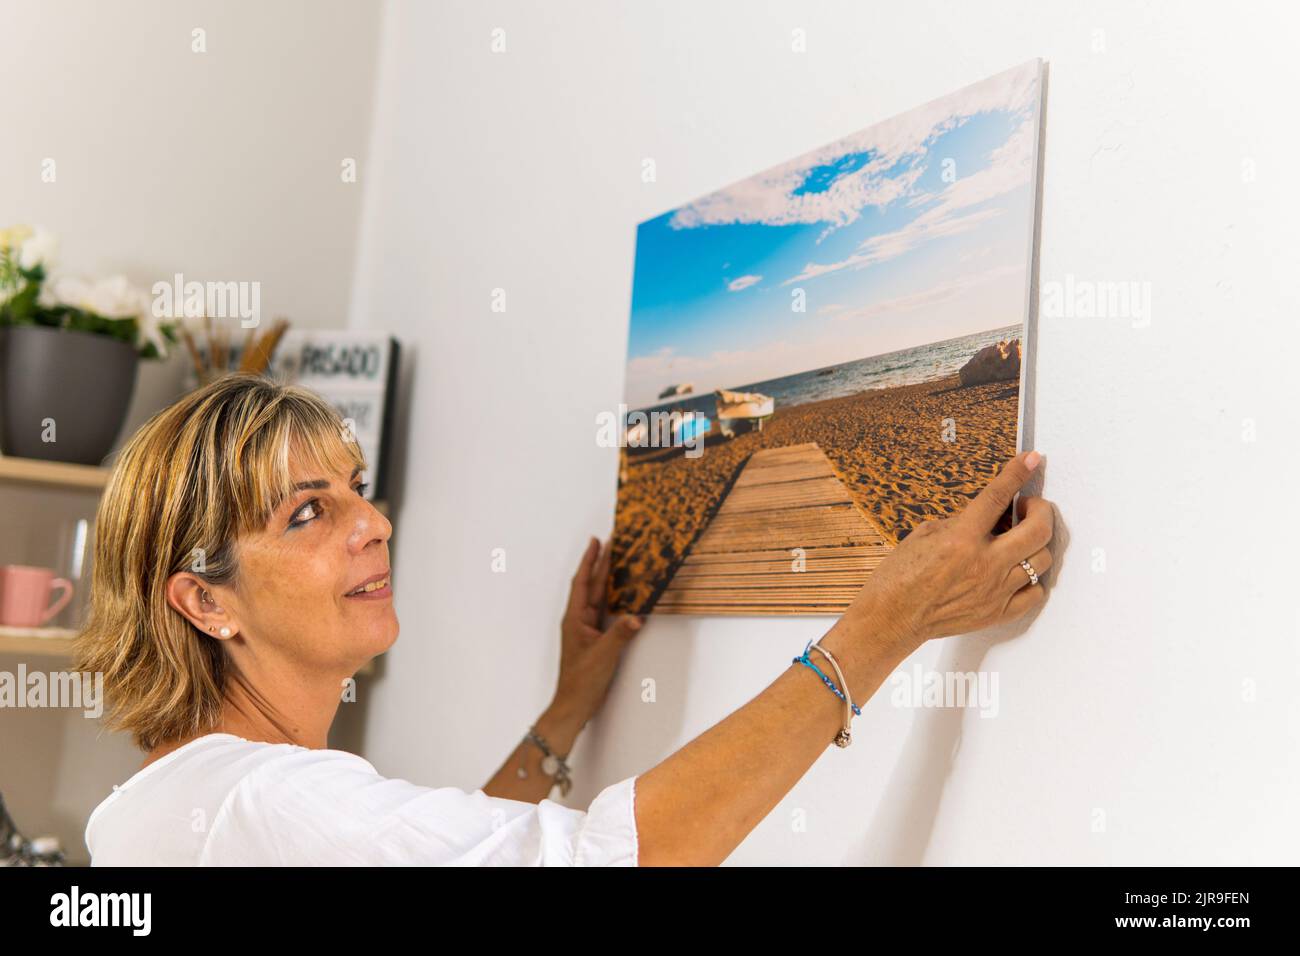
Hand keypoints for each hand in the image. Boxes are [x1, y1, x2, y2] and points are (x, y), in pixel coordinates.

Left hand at [552, 537, 642, 727]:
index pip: (582, 583)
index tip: (596, 541)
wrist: (573, 705)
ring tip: (615, 560)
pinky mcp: (592, 639)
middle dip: (599, 564)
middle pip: (590, 586)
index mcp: (574, 619)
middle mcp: (578, 620)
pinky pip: (602, 611)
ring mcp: (584, 629)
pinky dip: (610, 598)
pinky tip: (618, 593)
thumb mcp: (603, 656)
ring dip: (604, 578)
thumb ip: (620, 636)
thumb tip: (636, 617)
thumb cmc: (582, 682)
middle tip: (611, 543)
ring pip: (596, 597)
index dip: (590, 561)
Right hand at [846, 450, 1054, 650]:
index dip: (1017, 473)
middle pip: (1038, 530)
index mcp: (961, 539)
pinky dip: (1033, 578)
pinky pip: (1035, 593)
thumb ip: (960, 522)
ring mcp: (995, 591)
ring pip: (1042, 560)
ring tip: (1023, 539)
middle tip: (1030, 507)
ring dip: (1038, 543)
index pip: (997, 497)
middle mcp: (984, 564)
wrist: (892, 617)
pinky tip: (1019, 569)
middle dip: (1041, 510)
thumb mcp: (924, 534)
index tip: (1032, 459)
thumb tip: (988, 514)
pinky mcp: (997, 613)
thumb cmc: (900, 576)